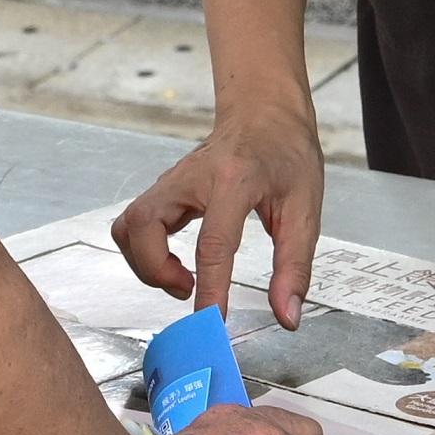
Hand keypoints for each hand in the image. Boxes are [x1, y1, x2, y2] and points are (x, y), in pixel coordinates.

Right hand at [114, 98, 326, 325]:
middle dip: (156, 270)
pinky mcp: (163, 189)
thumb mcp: (305, 209)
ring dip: (146, 262)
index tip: (211, 321)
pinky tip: (176, 261)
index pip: (213, 241)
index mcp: (234, 180)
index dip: (210, 287)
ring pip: (129, 225)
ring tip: (182, 278)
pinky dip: (144, 250)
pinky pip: (134, 224)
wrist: (265, 114)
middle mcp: (191, 177)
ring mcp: (171, 181)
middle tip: (189, 288)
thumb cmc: (286, 155)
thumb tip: (287, 316)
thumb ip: (294, 266)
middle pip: (143, 225)